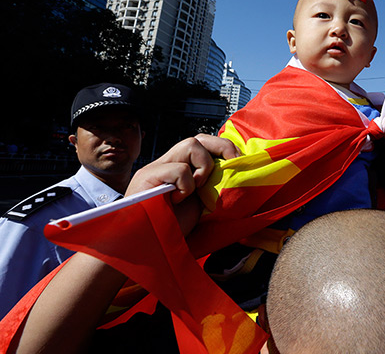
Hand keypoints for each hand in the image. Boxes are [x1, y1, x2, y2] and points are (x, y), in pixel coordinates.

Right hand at [125, 134, 239, 234]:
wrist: (144, 246)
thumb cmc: (171, 229)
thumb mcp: (198, 204)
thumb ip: (210, 187)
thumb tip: (237, 175)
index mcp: (178, 168)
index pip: (203, 143)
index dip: (223, 149)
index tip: (240, 163)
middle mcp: (167, 163)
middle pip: (199, 138)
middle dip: (222, 147)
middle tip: (233, 164)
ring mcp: (156, 168)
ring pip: (190, 144)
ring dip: (204, 167)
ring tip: (198, 189)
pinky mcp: (148, 176)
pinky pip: (180, 169)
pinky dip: (186, 186)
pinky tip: (177, 201)